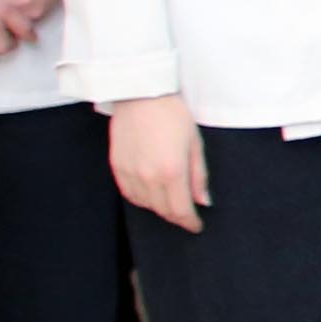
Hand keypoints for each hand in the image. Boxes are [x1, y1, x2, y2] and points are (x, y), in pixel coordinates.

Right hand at [109, 95, 207, 230]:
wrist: (141, 95)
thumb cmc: (173, 114)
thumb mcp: (195, 143)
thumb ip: (199, 176)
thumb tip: (203, 201)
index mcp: (172, 171)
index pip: (180, 210)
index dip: (190, 222)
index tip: (196, 226)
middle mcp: (148, 177)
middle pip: (162, 211)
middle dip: (176, 216)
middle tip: (186, 215)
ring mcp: (129, 173)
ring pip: (145, 205)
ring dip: (159, 208)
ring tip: (170, 203)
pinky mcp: (117, 167)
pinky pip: (129, 194)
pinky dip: (141, 199)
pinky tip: (150, 194)